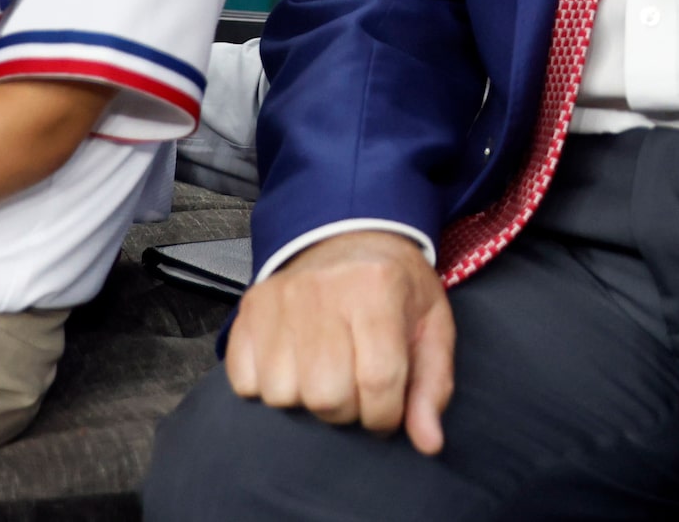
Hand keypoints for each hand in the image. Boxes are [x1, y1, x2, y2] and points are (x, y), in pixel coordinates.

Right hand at [226, 231, 453, 450]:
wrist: (350, 234)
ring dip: (307, 399)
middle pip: (326, 395)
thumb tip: (429, 443)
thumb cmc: (395, 287)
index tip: (387, 412)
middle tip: (356, 387)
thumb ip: (432, 385)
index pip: (378, 381)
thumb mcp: (431, 325)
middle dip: (347, 409)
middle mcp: (322, 290)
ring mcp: (280, 298)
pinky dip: (268, 386)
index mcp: (377, 287)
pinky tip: (294, 363)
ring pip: (283, 394)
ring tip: (326, 372)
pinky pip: (246, 381)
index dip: (385, 415)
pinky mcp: (250, 308)